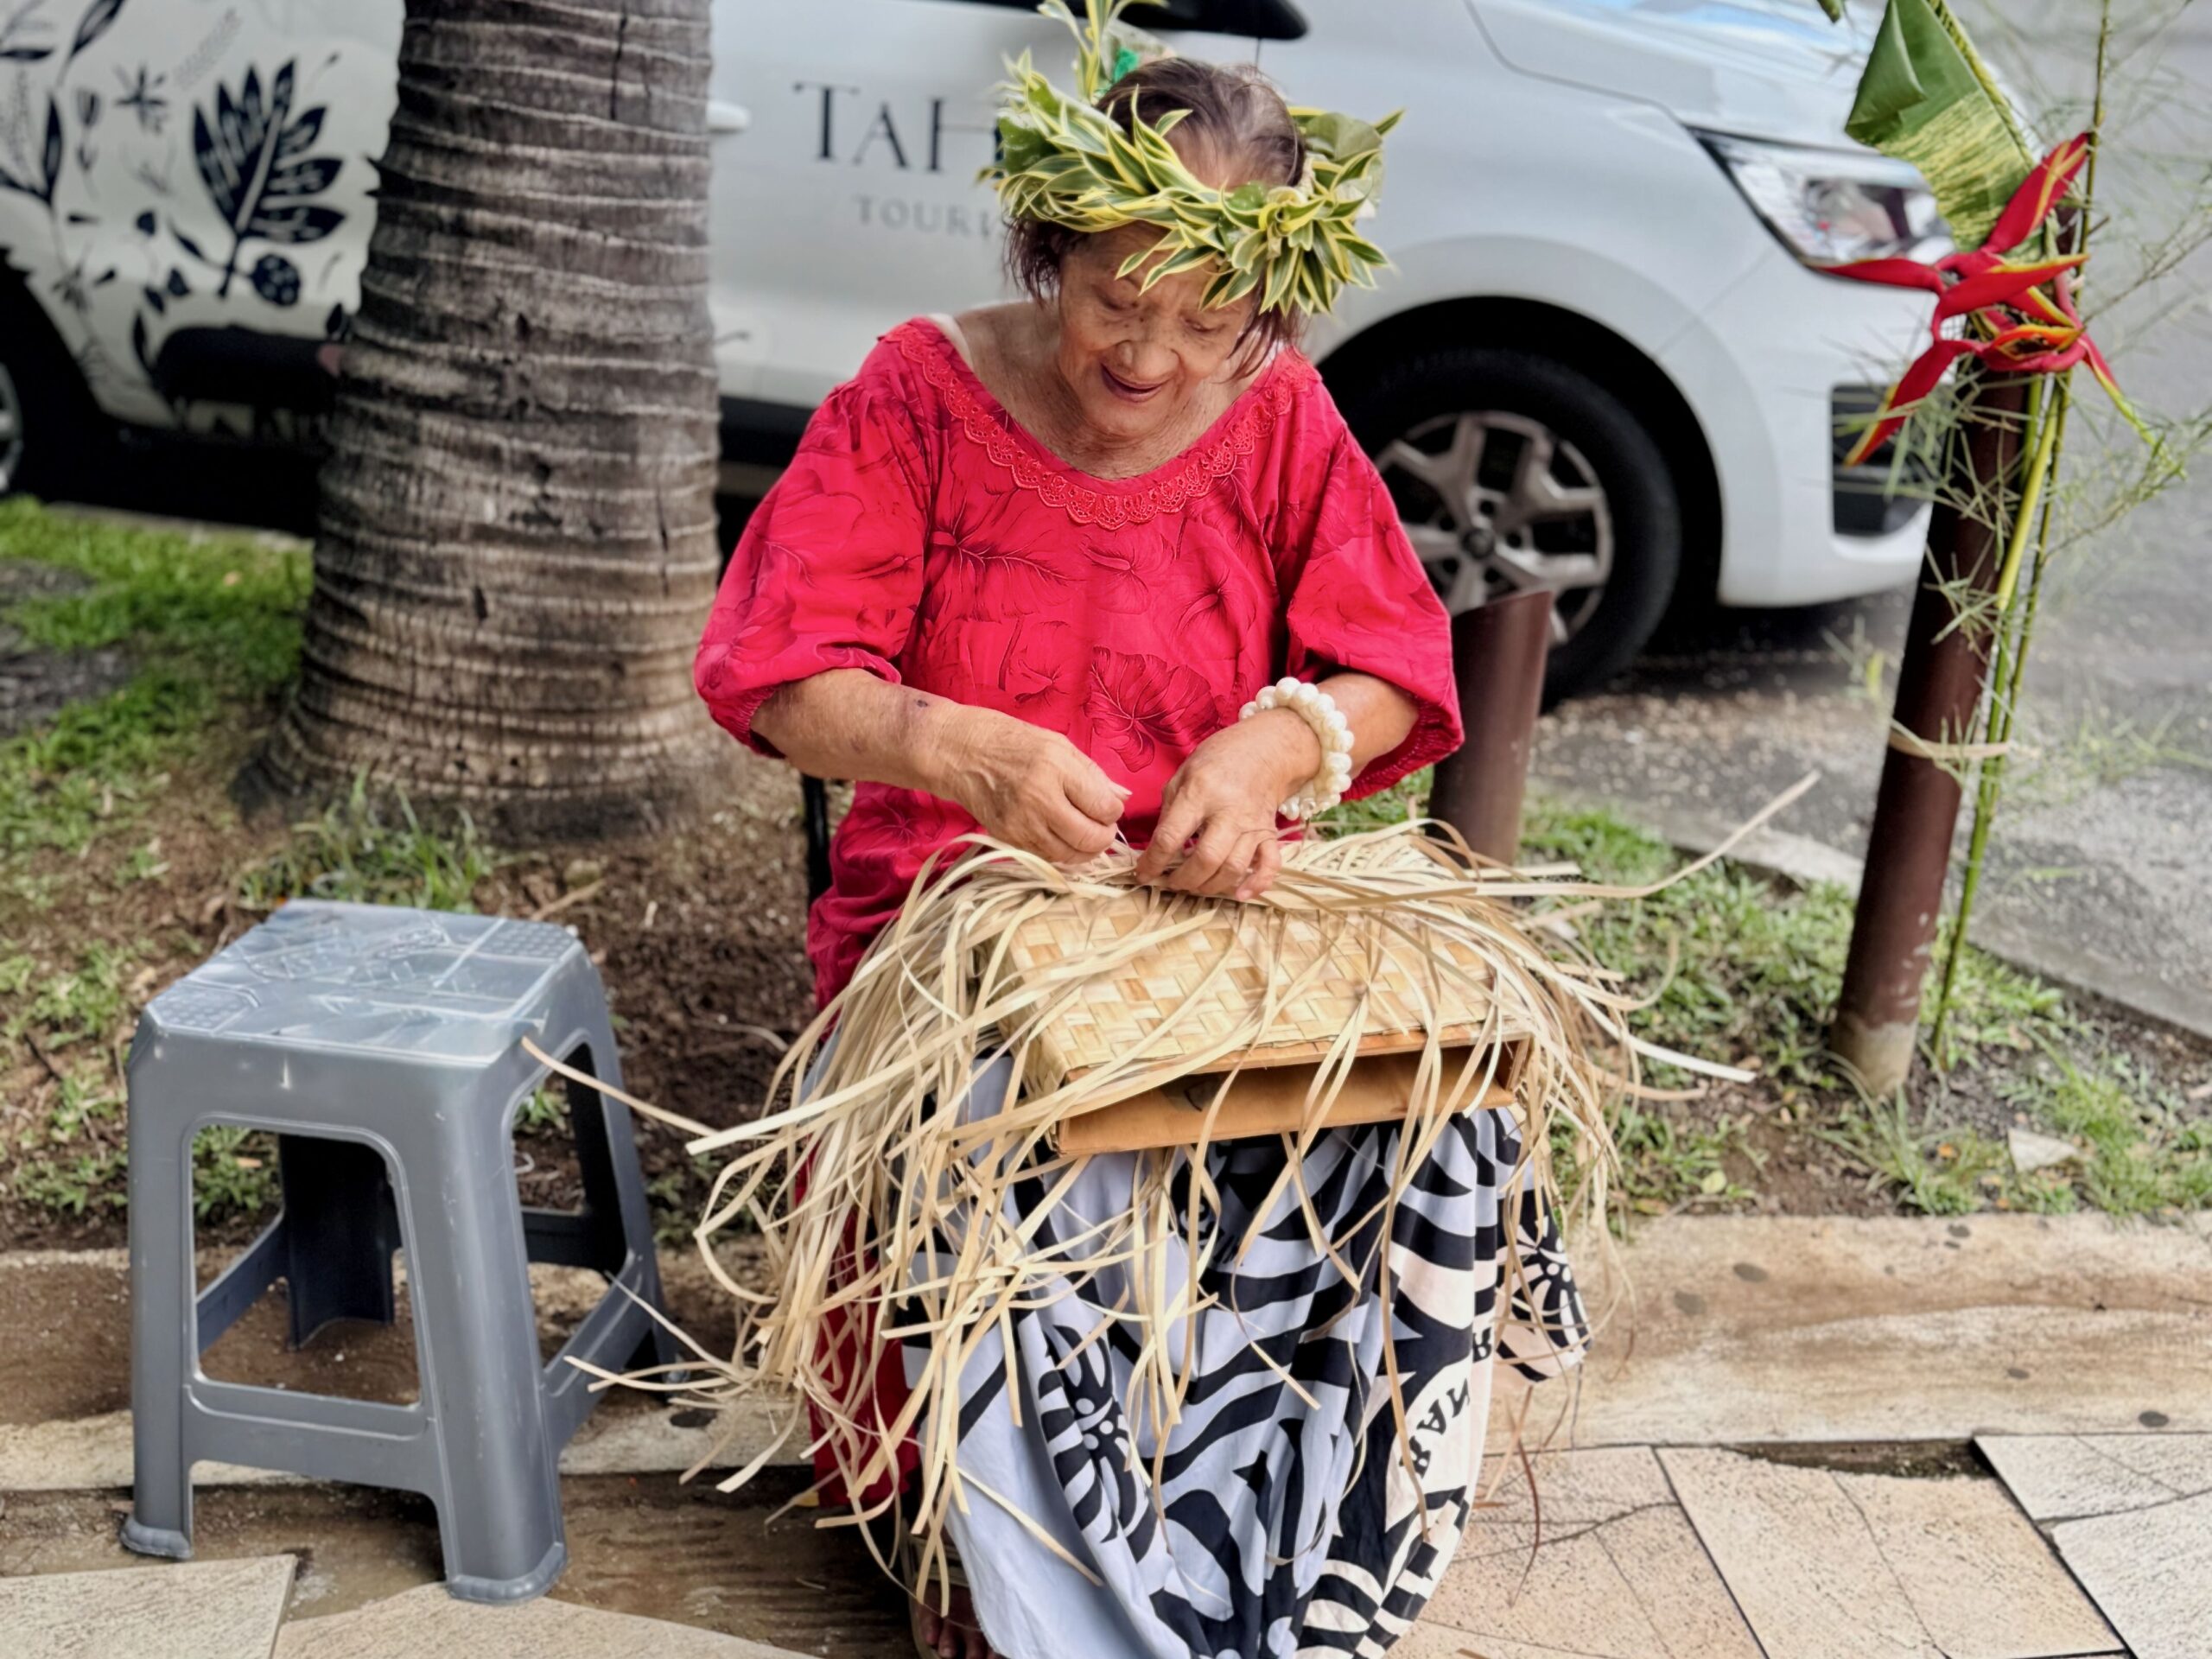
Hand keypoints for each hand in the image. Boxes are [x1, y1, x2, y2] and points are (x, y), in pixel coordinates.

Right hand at [939, 708, 1127, 863]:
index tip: (1109, 806)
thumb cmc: (1013, 742)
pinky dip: (1061, 853)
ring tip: (1085, 834)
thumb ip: (1093, 773)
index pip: (1103, 807)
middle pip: (1089, 838)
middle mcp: (1039, 799)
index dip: (1114, 811)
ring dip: (1085, 850)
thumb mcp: (1058, 745)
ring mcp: (1021, 823)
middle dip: (1104, 837)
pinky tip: (1063, 839)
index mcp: (1057, 768)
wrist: (961, 753)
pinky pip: (1046, 857)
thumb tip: (1123, 797)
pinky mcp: (1007, 838)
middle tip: (1103, 827)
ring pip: (1069, 855)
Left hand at [1134, 711, 1316, 899]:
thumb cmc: (1218, 760)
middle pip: (1206, 858)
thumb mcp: (1183, 774)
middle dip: (1184, 880)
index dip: (1153, 861)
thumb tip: (1158, 847)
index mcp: (1200, 792)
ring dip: (1211, 886)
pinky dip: (1256, 885)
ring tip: (1195, 886)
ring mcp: (1252, 824)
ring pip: (1234, 867)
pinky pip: (1269, 865)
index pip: (1171, 836)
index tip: (1143, 874)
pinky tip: (1239, 894)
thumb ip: (1170, 810)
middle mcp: (1228, 811)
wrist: (1265, 749)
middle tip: (1172, 883)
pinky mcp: (1270, 833)